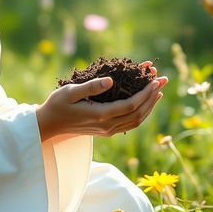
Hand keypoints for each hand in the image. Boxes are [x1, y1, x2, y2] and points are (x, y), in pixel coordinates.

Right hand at [36, 62, 167, 140]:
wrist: (49, 125)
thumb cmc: (57, 105)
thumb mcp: (70, 92)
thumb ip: (91, 87)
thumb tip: (111, 81)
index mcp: (100, 115)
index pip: (130, 105)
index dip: (145, 93)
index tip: (155, 80)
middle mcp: (107, 126)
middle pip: (138, 113)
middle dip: (153, 97)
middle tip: (163, 81)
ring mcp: (108, 130)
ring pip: (136, 121)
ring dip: (150, 106)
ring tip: (159, 91)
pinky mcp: (106, 131)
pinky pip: (130, 123)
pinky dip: (141, 113)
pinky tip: (145, 103)